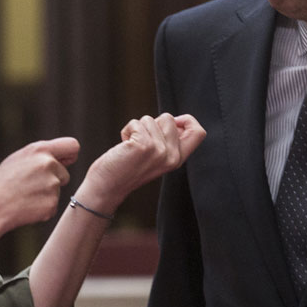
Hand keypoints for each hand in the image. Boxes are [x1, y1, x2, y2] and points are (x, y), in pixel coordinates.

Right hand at [0, 138, 79, 233]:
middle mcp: (48, 164)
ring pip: (57, 191)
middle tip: (30, 187)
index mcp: (39, 150)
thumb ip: (41, 156)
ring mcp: (51, 184)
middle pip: (65, 174)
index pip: (73, 145)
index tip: (66, 162)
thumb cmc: (1, 183)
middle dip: (53, 180)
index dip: (70, 155)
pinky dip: (42, 209)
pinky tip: (26, 207)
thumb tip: (65, 158)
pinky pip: (52, 206)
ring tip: (24, 197)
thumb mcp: (18, 160)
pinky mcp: (52, 203)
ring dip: (45, 195)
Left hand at [80, 113, 205, 210]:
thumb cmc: (128, 168)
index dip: (187, 120)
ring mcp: (159, 151)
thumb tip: (176, 120)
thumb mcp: (157, 157)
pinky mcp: (144, 145)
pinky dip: (127, 130)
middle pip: (170, 119)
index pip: (199, 132)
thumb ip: (169, 141)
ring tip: (131, 145)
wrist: (107, 187)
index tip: (172, 123)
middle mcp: (172, 156)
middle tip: (142, 141)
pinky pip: (136, 123)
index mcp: (178, 159)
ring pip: (151, 119)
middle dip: (153, 123)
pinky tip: (124, 146)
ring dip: (138, 127)